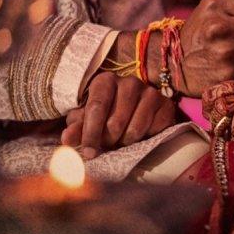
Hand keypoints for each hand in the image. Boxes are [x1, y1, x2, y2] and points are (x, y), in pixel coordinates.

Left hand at [61, 72, 175, 158]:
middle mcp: (130, 82)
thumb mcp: (87, 120)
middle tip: (107, 144)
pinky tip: (140, 136)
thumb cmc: (106, 115)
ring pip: (134, 130)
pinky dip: (144, 139)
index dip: (91, 133)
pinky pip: (152, 131)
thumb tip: (67, 139)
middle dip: (109, 140)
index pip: (97, 107)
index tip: (89, 153)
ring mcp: (151, 93)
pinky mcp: (166, 105)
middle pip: (115, 122)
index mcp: (106, 81)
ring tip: (122, 140)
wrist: (138, 111)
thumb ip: (77, 128)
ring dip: (125, 142)